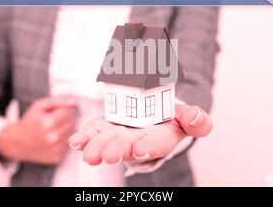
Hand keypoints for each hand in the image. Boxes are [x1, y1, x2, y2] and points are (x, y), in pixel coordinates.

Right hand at [0, 96, 76, 164]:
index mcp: (48, 123)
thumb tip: (74, 102)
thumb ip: (58, 101)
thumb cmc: (29, 122)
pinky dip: (63, 139)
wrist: (17, 142)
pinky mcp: (57, 157)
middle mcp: (53, 137)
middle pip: (72, 122)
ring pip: (72, 133)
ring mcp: (56, 149)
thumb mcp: (39, 106)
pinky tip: (54, 138)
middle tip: (54, 119)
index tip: (56, 111)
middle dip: (66, 118)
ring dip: (66, 129)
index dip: (64, 109)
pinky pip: (68, 144)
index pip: (69, 111)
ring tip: (53, 128)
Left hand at [68, 104, 211, 164]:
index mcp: (160, 139)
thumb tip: (196, 118)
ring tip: (89, 155)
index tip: (141, 149)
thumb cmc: (170, 120)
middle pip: (127, 147)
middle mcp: (137, 142)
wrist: (151, 116)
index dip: (148, 147)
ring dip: (97, 148)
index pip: (156, 145)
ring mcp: (118, 136)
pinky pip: (92, 135)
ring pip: (106, 143)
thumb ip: (196, 120)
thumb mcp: (187, 117)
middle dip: (118, 150)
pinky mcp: (103, 129)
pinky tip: (76, 142)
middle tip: (110, 155)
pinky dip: (83, 139)